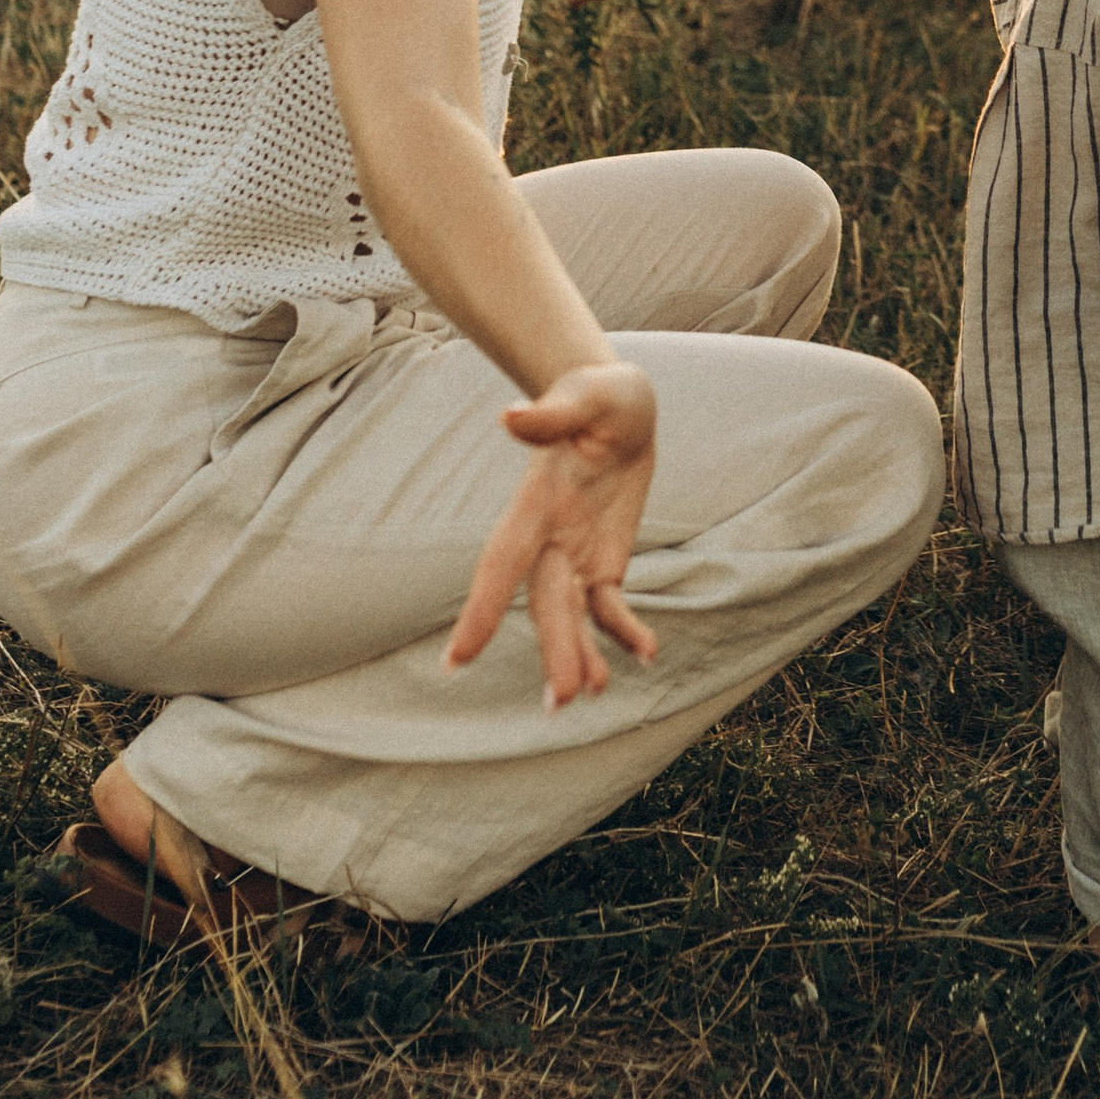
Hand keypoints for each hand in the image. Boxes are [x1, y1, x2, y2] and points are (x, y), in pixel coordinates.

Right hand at [446, 360, 658, 706]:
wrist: (622, 405)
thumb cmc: (598, 396)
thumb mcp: (585, 398)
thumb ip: (552, 415)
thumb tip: (510, 416)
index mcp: (535, 503)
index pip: (502, 562)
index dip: (481, 608)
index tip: (456, 660)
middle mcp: (548, 537)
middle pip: (544, 603)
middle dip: (554, 649)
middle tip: (559, 702)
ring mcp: (575, 553)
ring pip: (570, 614)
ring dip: (578, 654)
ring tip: (588, 696)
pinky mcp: (604, 560)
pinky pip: (609, 605)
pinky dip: (623, 631)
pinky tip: (644, 654)